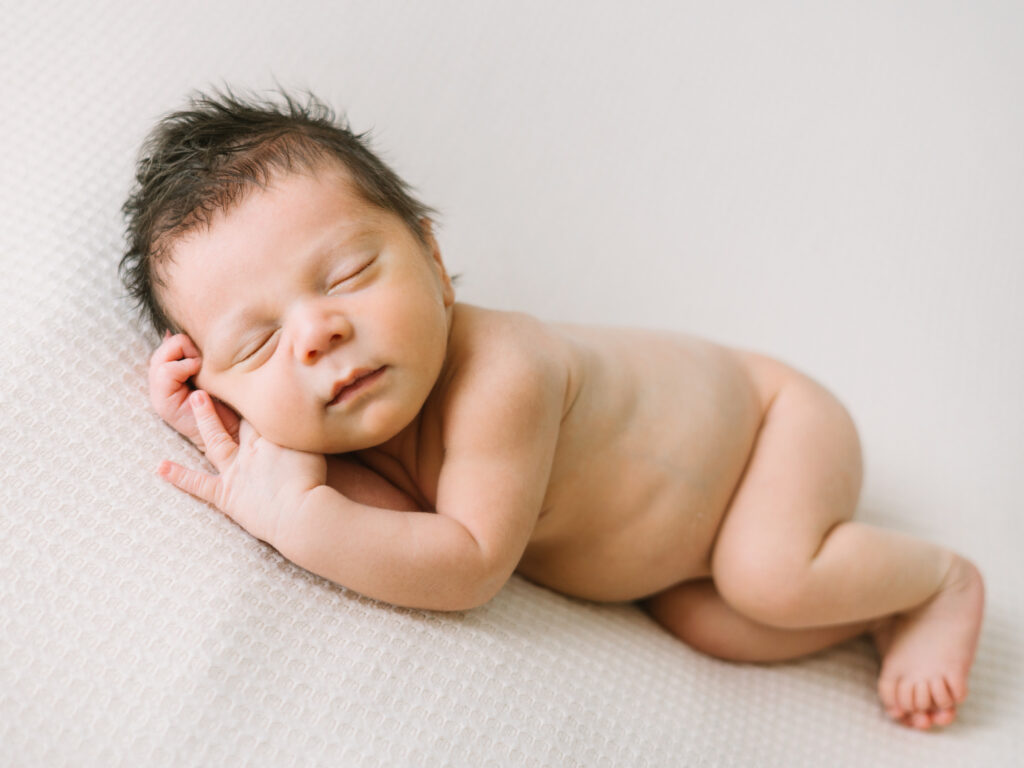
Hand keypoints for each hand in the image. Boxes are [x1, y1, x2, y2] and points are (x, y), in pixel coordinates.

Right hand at [149, 331, 239, 448]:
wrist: (236, 431)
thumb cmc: (231, 400)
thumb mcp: (213, 369)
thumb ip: (198, 353)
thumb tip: (176, 329)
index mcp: (171, 375)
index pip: (166, 345)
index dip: (184, 341)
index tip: (203, 352)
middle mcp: (160, 385)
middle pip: (161, 349)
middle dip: (184, 345)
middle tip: (203, 360)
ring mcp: (159, 395)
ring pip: (160, 359)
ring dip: (185, 356)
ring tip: (201, 369)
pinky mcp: (163, 404)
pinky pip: (165, 372)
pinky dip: (184, 367)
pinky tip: (198, 376)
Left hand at [158, 389, 327, 545]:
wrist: (301, 514)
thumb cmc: (314, 484)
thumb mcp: (317, 450)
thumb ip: (312, 433)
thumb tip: (320, 415)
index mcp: (274, 439)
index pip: (261, 410)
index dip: (256, 395)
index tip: (252, 378)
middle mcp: (252, 450)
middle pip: (237, 418)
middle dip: (227, 399)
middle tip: (216, 379)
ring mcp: (237, 471)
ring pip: (216, 440)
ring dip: (205, 420)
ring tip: (192, 399)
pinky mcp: (228, 495)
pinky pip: (200, 484)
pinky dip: (180, 477)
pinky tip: (160, 467)